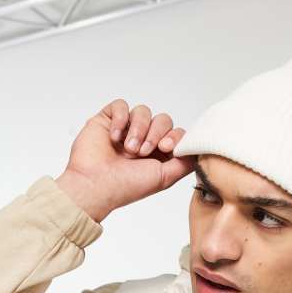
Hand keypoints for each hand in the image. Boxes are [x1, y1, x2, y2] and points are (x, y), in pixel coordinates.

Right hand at [55, 99, 195, 222]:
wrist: (95, 186)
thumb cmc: (125, 187)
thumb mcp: (164, 178)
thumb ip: (184, 163)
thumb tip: (196, 150)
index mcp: (158, 155)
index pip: (176, 134)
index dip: (174, 137)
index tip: (166, 148)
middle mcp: (143, 140)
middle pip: (163, 120)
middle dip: (156, 133)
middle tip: (143, 152)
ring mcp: (125, 129)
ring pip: (143, 111)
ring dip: (138, 129)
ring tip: (129, 149)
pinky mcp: (107, 120)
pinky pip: (120, 106)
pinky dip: (120, 119)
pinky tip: (115, 137)